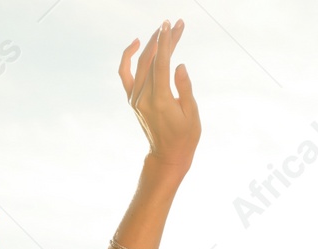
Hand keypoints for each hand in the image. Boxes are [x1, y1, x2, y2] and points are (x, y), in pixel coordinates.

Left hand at [119, 20, 200, 174]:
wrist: (168, 154)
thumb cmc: (185, 136)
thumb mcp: (191, 114)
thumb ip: (184, 88)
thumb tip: (179, 65)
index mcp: (160, 101)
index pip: (161, 64)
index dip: (166, 43)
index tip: (171, 26)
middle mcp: (143, 98)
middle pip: (152, 60)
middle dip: (164, 40)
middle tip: (175, 25)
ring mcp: (135, 98)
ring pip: (140, 63)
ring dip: (152, 45)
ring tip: (163, 31)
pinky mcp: (132, 99)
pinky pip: (126, 73)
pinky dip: (128, 57)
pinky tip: (138, 43)